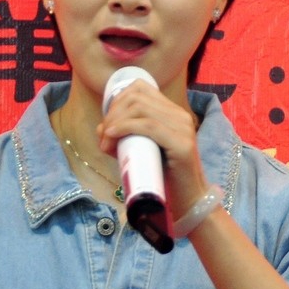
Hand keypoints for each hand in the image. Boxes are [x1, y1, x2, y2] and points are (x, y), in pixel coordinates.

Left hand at [96, 80, 208, 218]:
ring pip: (140, 109)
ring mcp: (183, 128)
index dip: (117, 100)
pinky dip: (125, 127)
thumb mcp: (142, 150)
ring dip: (115, 122)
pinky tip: (112, 136)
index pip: (141, 88)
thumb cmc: (163, 177)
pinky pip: (149, 126)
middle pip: (136, 97)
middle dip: (113, 113)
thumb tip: (101, 127)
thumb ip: (125, 137)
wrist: (187, 200)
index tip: (107, 122)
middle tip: (103, 136)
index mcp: (173, 112)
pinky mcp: (182, 144)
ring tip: (106, 142)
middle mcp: (180, 115)